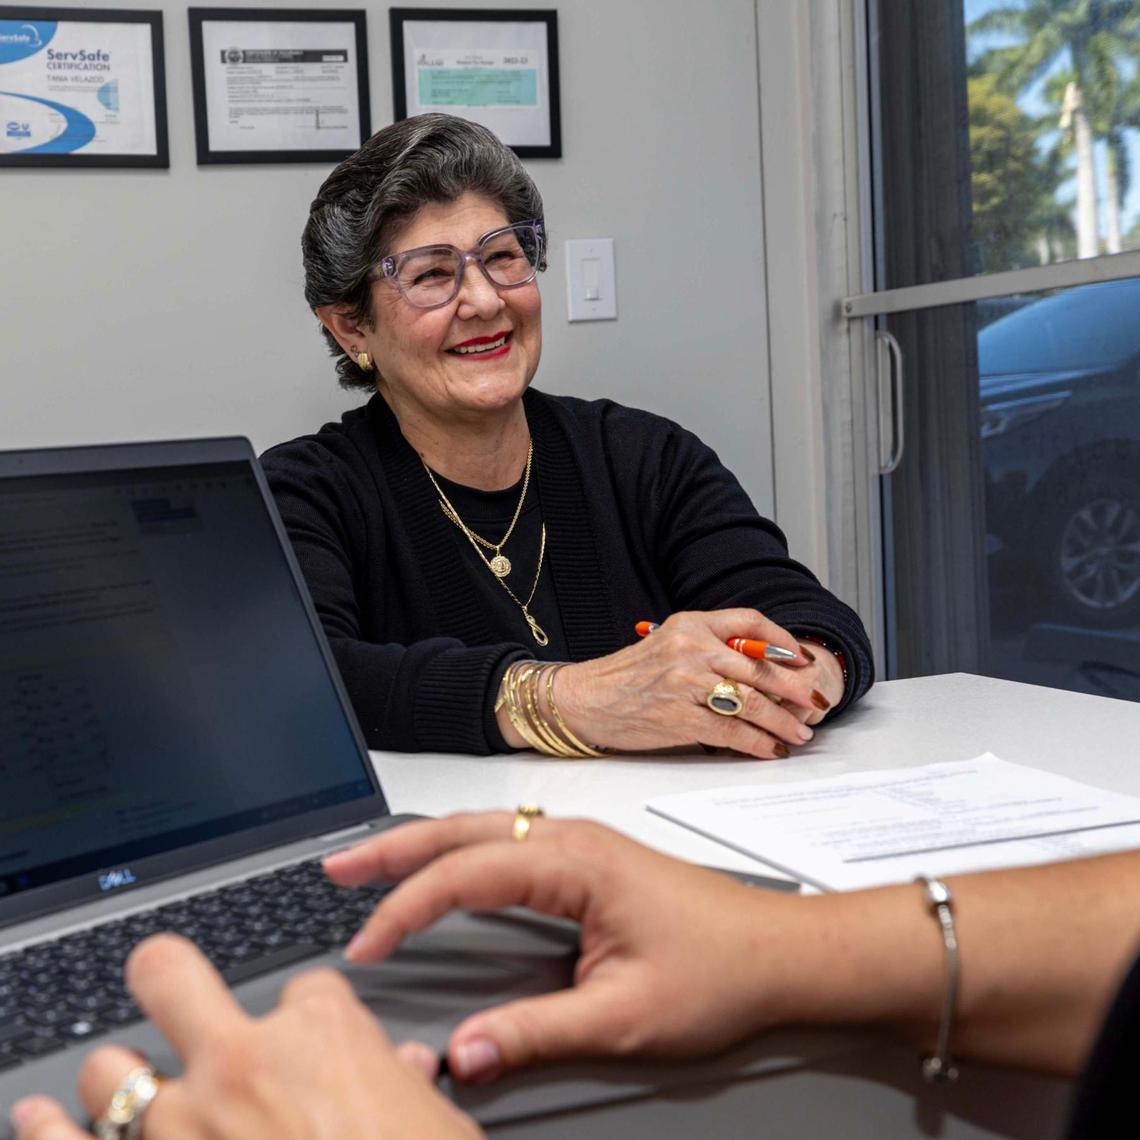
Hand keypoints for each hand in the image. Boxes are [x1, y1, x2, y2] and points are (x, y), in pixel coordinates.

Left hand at [10, 935, 480, 1139]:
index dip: (312, 1019)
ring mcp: (178, 1128)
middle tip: (173, 993)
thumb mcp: (439, 1130)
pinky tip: (36, 1121)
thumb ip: (409, 1089)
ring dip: (118, 1082)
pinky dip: (43, 1131)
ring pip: (110, 1069)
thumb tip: (410, 1070)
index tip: (319, 1053)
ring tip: (126, 1092)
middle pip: (172, 977)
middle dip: (168, 978)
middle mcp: (240, 1065)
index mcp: (323, 1036)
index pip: (306, 989)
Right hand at [325, 813, 803, 1082]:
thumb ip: (538, 1032)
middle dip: (395, 849)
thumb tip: (465, 1051)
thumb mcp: (625, 1017)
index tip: (366, 946)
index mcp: (579, 863)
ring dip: (424, 844)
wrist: (780, 950)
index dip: (407, 908)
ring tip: (369, 864)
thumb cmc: (719, 972)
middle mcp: (575, 838)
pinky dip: (460, 852)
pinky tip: (443, 871)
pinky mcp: (588, 858)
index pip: (467, 872)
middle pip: (464, 830)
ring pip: (484, 829)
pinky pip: (507, 841)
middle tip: (337, 869)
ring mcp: (582, 842)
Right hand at [551, 609, 833, 759]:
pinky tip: (770, 748)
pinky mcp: (681, 719)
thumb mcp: (669, 644)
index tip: (802, 660)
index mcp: (690, 624)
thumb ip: (711, 648)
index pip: (750, 623)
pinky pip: (732, 732)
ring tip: (799, 732)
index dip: (783, 642)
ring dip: (783, 721)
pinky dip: (758, 743)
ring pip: (752, 703)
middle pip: (760, 668)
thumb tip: (764, 670)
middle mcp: (691, 650)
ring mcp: (686, 685)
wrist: (586, 698)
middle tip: (815, 703)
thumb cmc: (629, 675)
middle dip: (796, 689)